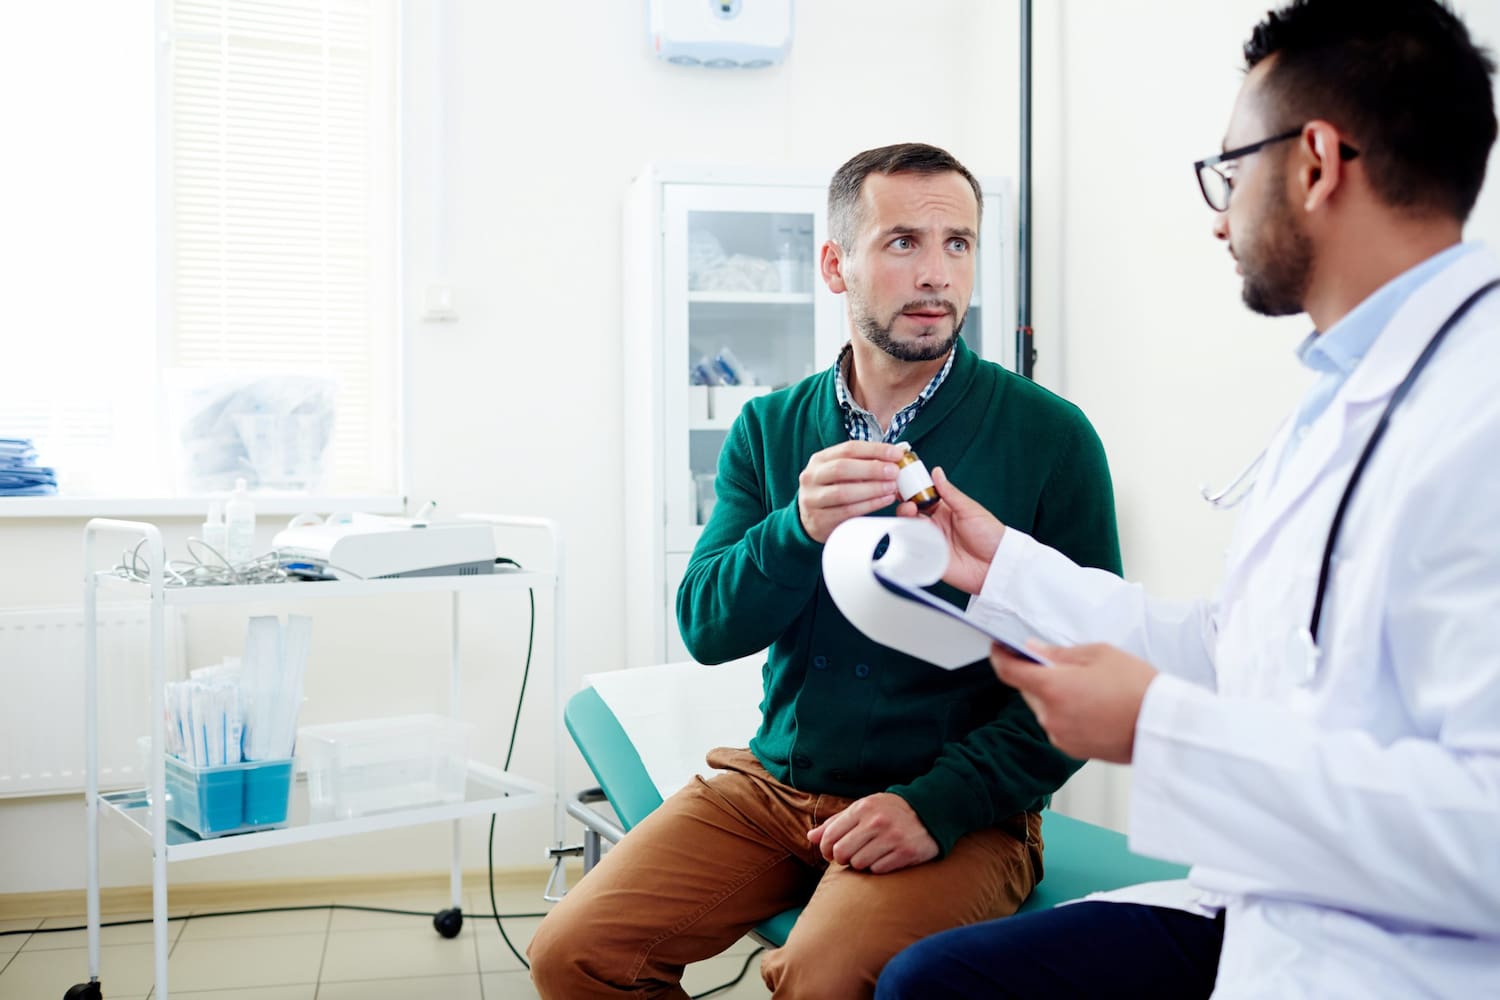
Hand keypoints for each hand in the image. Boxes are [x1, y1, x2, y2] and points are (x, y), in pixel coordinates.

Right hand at [797, 441, 905, 543]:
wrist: (812, 518)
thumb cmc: (834, 490)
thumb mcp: (844, 472)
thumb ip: (865, 463)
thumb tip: (895, 457)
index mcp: (819, 459)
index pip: (848, 448)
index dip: (875, 450)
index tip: (896, 454)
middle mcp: (811, 477)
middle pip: (842, 468)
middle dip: (872, 469)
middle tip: (894, 472)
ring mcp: (812, 499)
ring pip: (843, 492)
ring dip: (872, 489)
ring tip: (892, 487)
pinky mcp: (819, 520)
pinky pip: (847, 512)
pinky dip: (869, 505)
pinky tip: (884, 500)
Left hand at [806, 792, 938, 873]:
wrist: (930, 811)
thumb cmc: (889, 811)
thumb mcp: (863, 809)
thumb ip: (836, 822)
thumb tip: (810, 837)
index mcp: (863, 808)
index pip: (830, 836)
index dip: (826, 849)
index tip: (832, 853)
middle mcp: (877, 821)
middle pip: (842, 853)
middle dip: (842, 859)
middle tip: (849, 857)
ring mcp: (893, 837)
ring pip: (859, 863)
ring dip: (861, 864)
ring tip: (869, 855)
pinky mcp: (906, 853)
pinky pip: (878, 870)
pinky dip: (878, 867)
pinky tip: (885, 858)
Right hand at [895, 467, 1005, 593]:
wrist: (997, 564)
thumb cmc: (990, 535)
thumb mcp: (969, 509)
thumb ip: (950, 493)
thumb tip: (937, 472)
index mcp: (944, 511)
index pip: (923, 498)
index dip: (913, 491)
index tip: (906, 483)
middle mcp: (935, 526)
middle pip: (912, 514)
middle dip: (906, 506)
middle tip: (909, 504)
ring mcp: (931, 543)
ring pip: (909, 531)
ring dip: (905, 522)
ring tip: (910, 516)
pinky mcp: (930, 560)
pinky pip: (913, 551)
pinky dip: (907, 543)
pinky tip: (908, 535)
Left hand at [991, 642, 1157, 763]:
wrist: (1163, 727)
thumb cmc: (1138, 688)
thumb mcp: (1099, 654)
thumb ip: (1059, 653)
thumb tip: (1033, 650)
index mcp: (1053, 688)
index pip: (1008, 671)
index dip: (1000, 656)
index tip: (999, 647)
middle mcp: (1050, 716)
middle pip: (1026, 690)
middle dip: (1033, 674)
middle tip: (1053, 660)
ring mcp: (1060, 736)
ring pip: (1041, 708)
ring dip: (1050, 694)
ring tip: (1081, 683)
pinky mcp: (1072, 749)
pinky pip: (1056, 724)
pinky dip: (1063, 711)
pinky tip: (1088, 703)